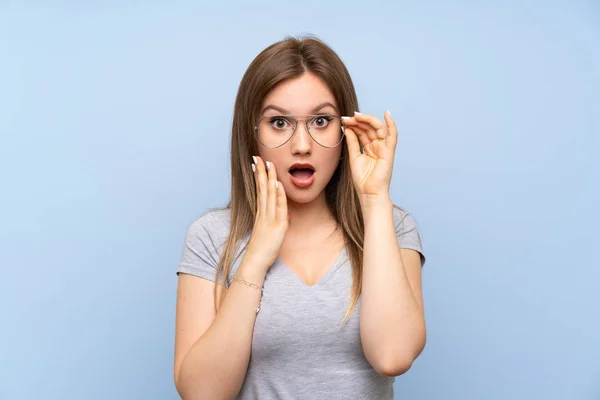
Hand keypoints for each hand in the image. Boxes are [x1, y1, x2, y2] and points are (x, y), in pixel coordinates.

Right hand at [243, 155, 289, 271]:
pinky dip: (278, 195)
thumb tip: (286, 213)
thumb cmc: (262, 248)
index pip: (260, 190)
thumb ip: (277, 220)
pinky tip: (277, 185)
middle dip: (261, 172)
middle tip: (258, 157)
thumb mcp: (270, 231)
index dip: (259, 176)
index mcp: (261, 213)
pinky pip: (279, 208)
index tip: (256, 163)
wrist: (255, 261)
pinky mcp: (277, 226)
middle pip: (262, 188)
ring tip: (268, 164)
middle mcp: (264, 213)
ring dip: (269, 178)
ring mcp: (269, 218)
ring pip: (269, 194)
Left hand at [342, 110, 397, 201]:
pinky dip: (391, 124)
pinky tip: (387, 114)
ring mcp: (384, 148)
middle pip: (370, 128)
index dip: (354, 124)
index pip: (363, 131)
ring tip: (356, 116)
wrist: (368, 193)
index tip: (343, 120)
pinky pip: (393, 135)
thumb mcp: (354, 157)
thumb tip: (348, 128)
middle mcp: (377, 146)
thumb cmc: (362, 179)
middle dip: (359, 120)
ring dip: (368, 120)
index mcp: (369, 148)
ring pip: (378, 128)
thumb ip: (352, 142)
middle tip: (347, 117)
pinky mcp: (389, 151)